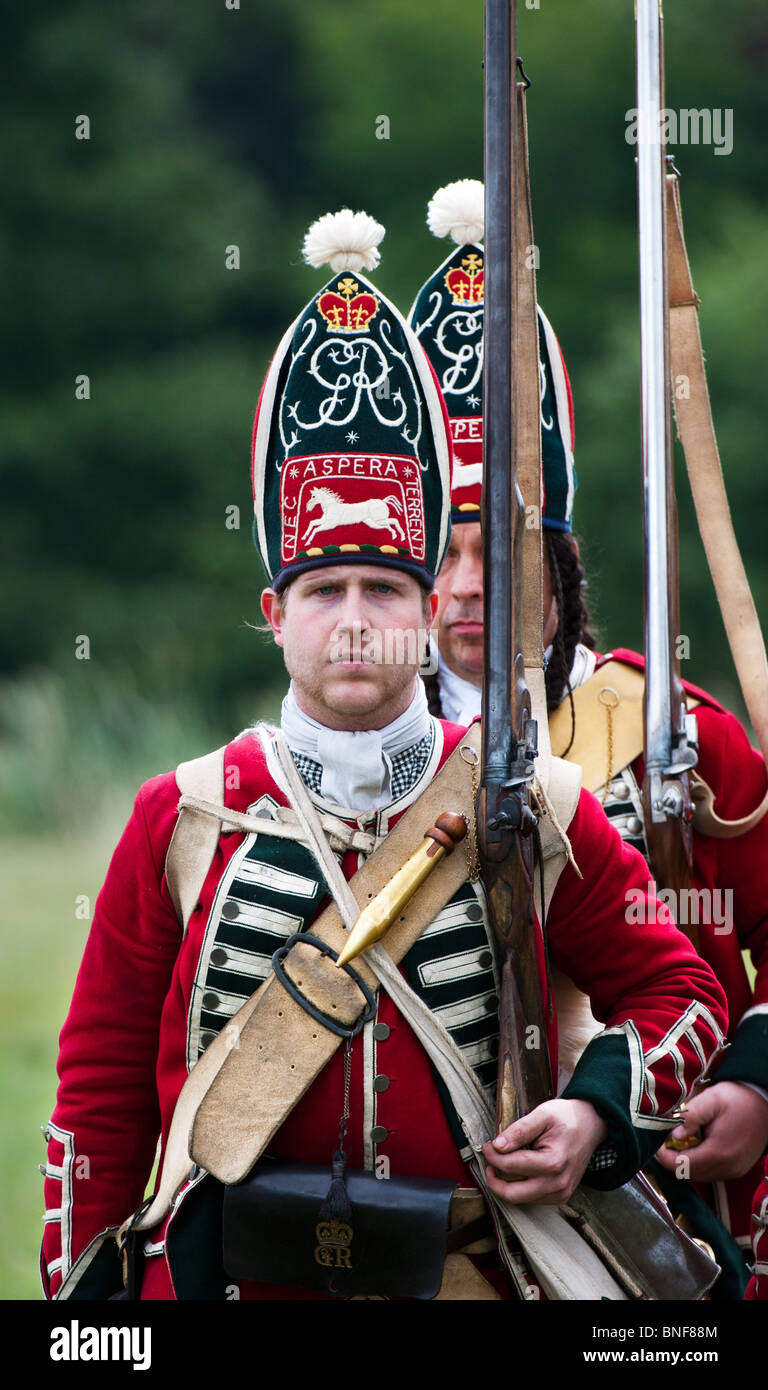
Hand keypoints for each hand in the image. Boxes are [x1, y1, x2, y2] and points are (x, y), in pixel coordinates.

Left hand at [481, 1098, 608, 1205]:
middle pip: (512, 1194)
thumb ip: (519, 1130)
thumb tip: (497, 1145)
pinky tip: (519, 1171)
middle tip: (489, 1162)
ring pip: (520, 1199)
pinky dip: (520, 1188)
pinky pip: (531, 1200)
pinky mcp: (561, 1197)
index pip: (511, 1166)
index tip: (486, 1145)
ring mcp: (560, 1193)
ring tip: (503, 1163)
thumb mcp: (543, 1114)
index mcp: (553, 1162)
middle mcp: (558, 1183)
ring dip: (506, 1184)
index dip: (492, 1156)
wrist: (591, 1125)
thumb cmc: (567, 1118)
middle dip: (494, 1180)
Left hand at [655, 1081, 767, 1181]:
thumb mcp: (712, 1099)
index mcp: (719, 1152)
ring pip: (699, 1176)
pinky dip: (698, 1164)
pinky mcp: (737, 1169)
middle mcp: (727, 1167)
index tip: (656, 1144)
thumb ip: (691, 1116)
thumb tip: (673, 1134)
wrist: (765, 1102)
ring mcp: (734, 1171)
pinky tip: (696, 1146)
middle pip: (689, 1174)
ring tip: (679, 1142)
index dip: (664, 1157)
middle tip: (664, 1142)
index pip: (682, 1166)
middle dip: (672, 1161)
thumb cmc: (738, 1098)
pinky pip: (711, 1173)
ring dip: (685, 1163)